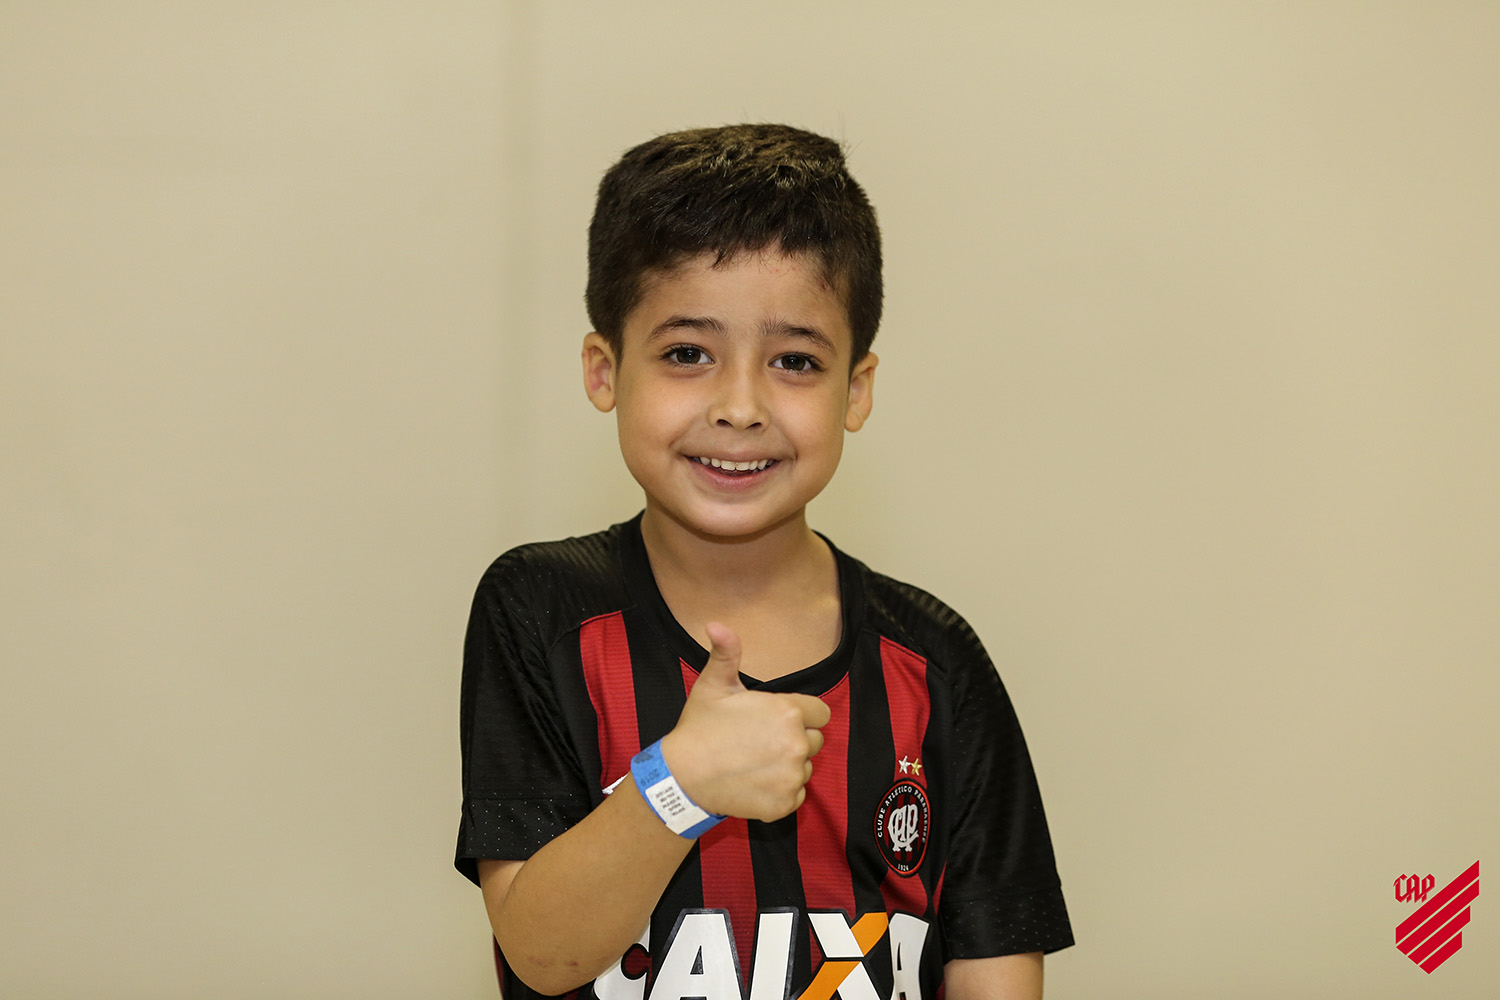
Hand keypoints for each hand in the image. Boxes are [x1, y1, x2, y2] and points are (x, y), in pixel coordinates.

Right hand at [661, 622, 830, 821]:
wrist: (682, 777)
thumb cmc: (699, 728)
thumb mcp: (713, 685)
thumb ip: (726, 652)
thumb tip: (717, 624)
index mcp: (788, 712)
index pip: (820, 713)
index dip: (800, 715)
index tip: (775, 720)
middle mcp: (797, 744)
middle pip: (815, 740)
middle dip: (794, 739)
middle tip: (761, 741)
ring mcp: (792, 777)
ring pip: (805, 768)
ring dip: (788, 766)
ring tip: (755, 762)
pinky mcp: (784, 804)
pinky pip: (795, 795)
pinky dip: (780, 792)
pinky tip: (755, 782)